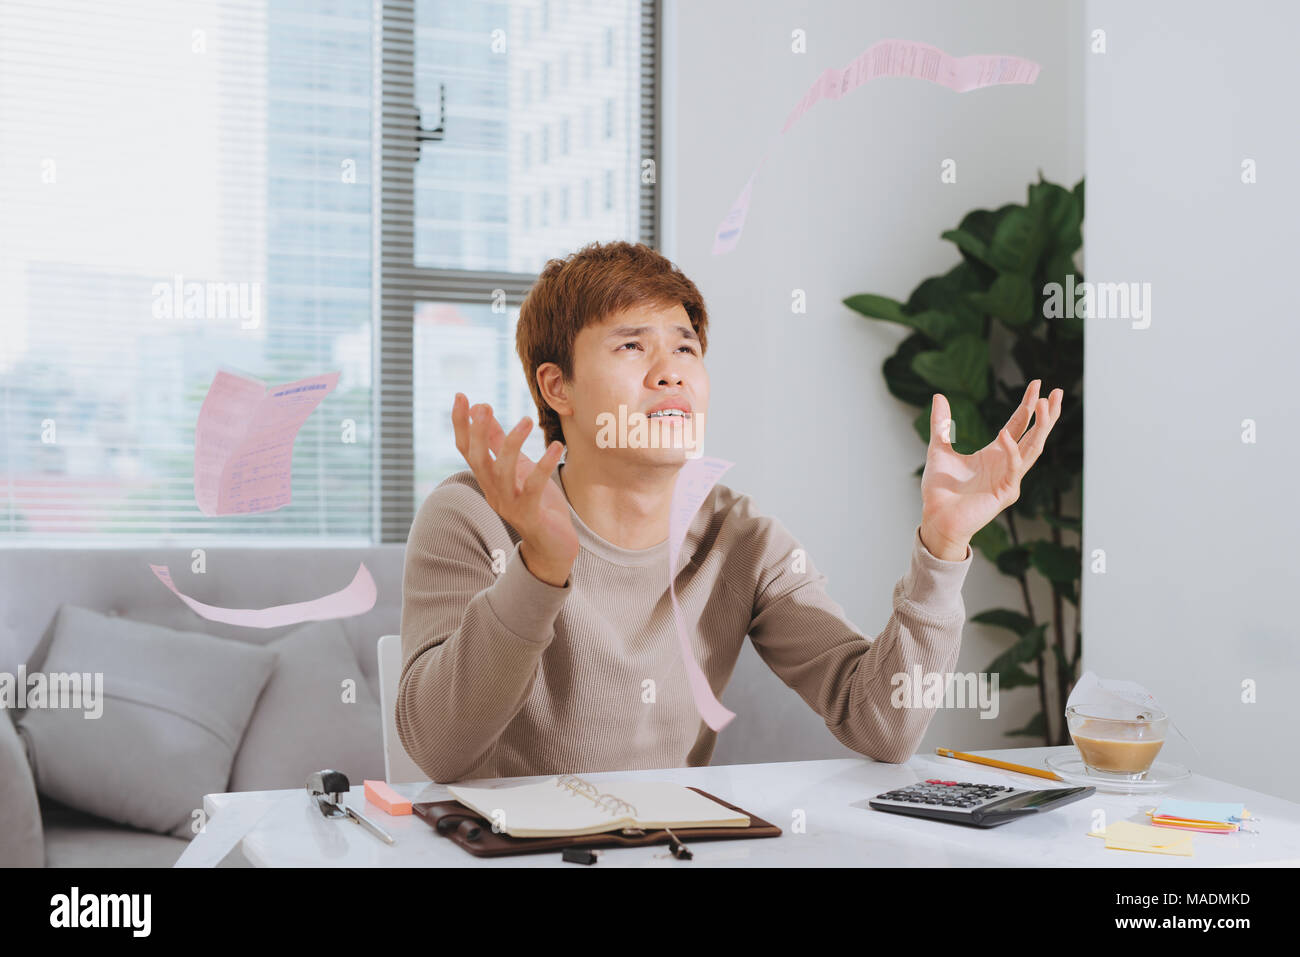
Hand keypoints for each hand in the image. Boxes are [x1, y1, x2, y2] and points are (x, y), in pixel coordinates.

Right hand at [451, 393, 578, 584]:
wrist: (554, 546)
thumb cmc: (536, 504)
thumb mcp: (518, 468)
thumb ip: (499, 444)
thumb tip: (482, 411)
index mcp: (488, 481)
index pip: (467, 450)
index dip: (461, 424)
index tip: (461, 395)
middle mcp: (494, 493)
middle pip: (477, 461)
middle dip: (478, 433)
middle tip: (485, 406)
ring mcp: (511, 506)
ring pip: (502, 473)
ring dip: (513, 445)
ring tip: (527, 420)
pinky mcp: (531, 516)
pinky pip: (534, 488)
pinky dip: (544, 465)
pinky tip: (556, 446)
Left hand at [919, 379, 1062, 559]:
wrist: (936, 517)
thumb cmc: (939, 489)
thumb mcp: (939, 448)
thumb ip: (941, 423)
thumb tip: (938, 396)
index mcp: (995, 453)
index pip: (1018, 425)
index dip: (1028, 405)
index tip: (1036, 384)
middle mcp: (1006, 464)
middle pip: (1034, 435)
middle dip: (1046, 414)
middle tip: (1056, 392)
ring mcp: (1009, 478)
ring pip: (1033, 449)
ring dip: (1041, 427)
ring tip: (1045, 404)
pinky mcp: (1006, 492)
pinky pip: (1014, 468)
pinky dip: (1011, 450)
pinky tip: (1005, 434)